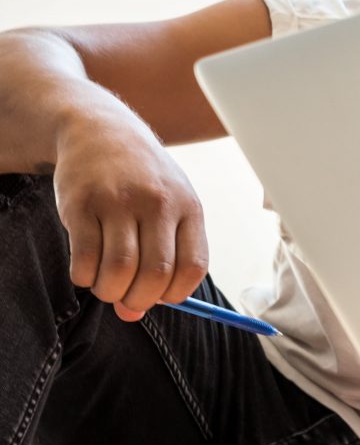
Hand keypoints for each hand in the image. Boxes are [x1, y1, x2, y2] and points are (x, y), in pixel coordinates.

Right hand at [51, 113, 208, 321]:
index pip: (193, 266)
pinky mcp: (81, 204)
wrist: (100, 131)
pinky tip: (87, 270)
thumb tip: (134, 313)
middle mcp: (157, 203)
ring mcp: (118, 202)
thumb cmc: (142, 180)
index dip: (176, 294)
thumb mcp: (168, 205)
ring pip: (119, 270)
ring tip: (107, 286)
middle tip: (128, 301)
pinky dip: (84, 277)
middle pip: (156, 273)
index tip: (161, 297)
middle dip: (140, 300)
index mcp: (188, 206)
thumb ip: (162, 256)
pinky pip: (85, 259)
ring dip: (110, 292)